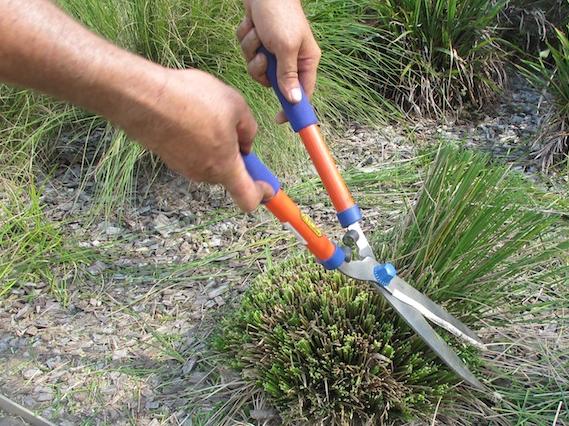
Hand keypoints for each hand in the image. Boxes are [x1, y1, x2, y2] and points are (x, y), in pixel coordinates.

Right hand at [118, 68, 271, 211]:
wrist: (143, 97)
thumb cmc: (191, 100)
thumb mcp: (236, 106)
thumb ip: (249, 130)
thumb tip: (246, 144)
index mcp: (225, 167)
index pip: (248, 198)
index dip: (262, 195)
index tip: (269, 188)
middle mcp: (204, 174)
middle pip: (229, 175)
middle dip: (237, 157)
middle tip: (236, 130)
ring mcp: (183, 167)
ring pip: (210, 162)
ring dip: (216, 145)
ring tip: (209, 114)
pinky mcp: (169, 156)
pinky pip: (193, 153)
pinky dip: (198, 140)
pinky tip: (191, 115)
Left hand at [237, 0, 320, 121]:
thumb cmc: (279, 13)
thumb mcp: (285, 47)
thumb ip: (288, 75)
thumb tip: (295, 100)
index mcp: (305, 60)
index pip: (302, 93)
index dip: (292, 108)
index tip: (281, 119)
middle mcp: (290, 58)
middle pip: (273, 83)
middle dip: (262, 70)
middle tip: (263, 57)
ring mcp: (273, 51)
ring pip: (256, 68)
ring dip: (252, 52)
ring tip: (257, 33)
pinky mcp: (259, 42)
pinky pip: (247, 53)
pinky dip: (246, 40)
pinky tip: (252, 25)